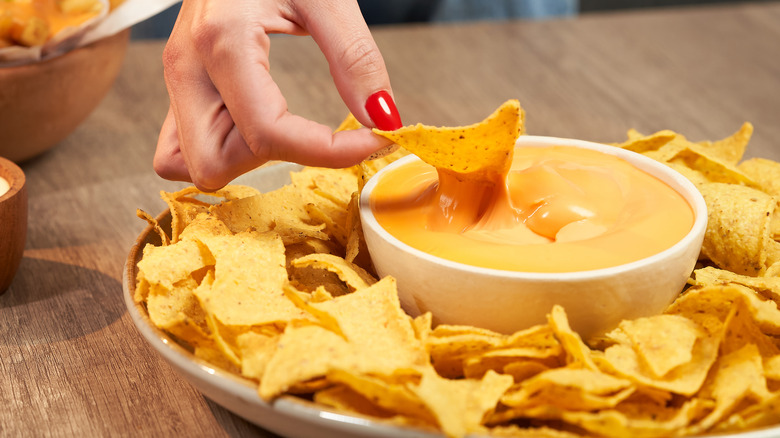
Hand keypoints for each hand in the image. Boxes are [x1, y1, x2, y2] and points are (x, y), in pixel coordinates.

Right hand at [153, 0, 401, 190]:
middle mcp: (187, 65)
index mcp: (222, 39)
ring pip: (186, 162)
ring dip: (240, 160)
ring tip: (284, 126)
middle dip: (270, 161)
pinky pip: (177, 144)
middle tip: (313, 133)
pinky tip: (252, 125)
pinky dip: (215, 149)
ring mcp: (176, 75)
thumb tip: (383, 119)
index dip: (328, 153)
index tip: (374, 141)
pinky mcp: (179, 80)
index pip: (268, 134)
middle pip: (212, 163)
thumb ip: (356, 59)